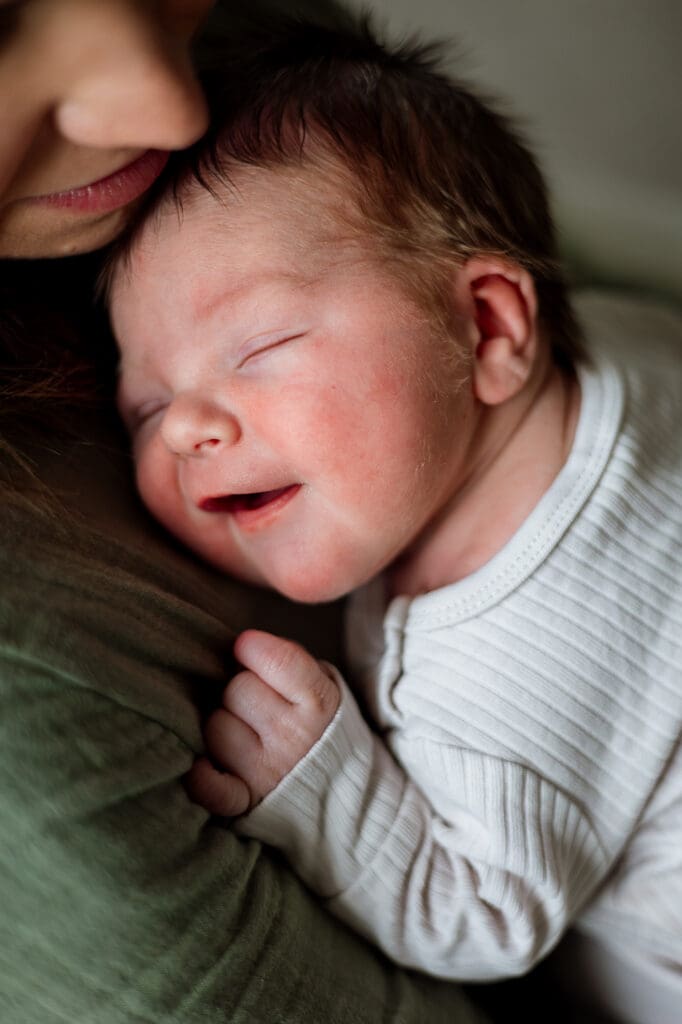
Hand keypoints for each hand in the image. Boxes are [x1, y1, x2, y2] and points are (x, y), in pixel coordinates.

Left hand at [187, 629, 339, 816]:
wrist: (338, 786)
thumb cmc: (316, 722)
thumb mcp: (323, 684)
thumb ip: (290, 661)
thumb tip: (245, 646)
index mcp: (318, 704)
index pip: (277, 661)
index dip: (255, 647)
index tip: (248, 646)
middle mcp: (294, 738)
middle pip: (237, 690)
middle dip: (240, 688)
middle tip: (253, 700)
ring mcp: (268, 772)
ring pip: (215, 726)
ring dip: (222, 724)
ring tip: (242, 730)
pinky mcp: (245, 800)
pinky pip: (210, 787)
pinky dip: (202, 777)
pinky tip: (204, 764)